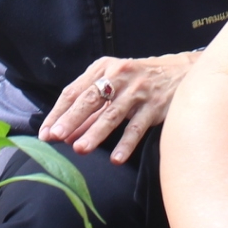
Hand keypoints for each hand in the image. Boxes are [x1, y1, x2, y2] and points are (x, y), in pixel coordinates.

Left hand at [41, 52, 196, 163]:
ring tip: (80, 149)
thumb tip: (64, 135)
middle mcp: (118, 76)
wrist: (182, 73)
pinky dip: (126, 144)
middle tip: (55, 137)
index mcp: (103, 68)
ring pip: (112, 114)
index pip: (74, 91)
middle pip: (90, 100)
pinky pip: (137, 127)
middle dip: (71, 120)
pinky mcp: (155, 106)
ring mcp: (138, 91)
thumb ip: (90, 110)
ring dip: (95, 133)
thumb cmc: (139, 81)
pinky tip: (116, 159)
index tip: (45, 132)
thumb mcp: (113, 87)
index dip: (58, 112)